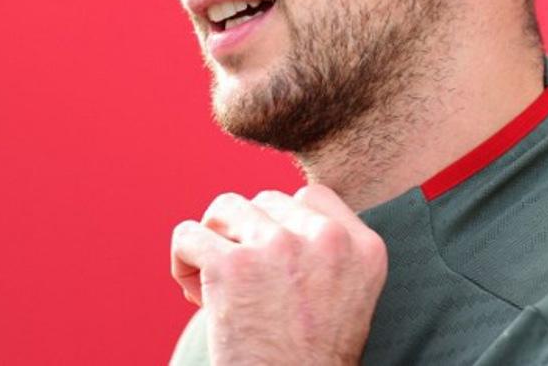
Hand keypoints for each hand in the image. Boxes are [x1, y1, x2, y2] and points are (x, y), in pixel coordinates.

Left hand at [171, 185, 387, 365]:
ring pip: (226, 208)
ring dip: (215, 239)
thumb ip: (329, 253)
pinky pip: (188, 235)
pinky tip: (195, 289)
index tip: (275, 265)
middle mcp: (328, 239)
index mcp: (364, 248)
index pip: (313, 197)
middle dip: (247, 235)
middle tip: (243, 282)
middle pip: (267, 201)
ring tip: (215, 280)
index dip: (285, 225)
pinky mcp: (232, 265)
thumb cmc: (311, 362)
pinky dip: (183, 259)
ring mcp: (279, 247)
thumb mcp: (349, 297)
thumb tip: (272, 219)